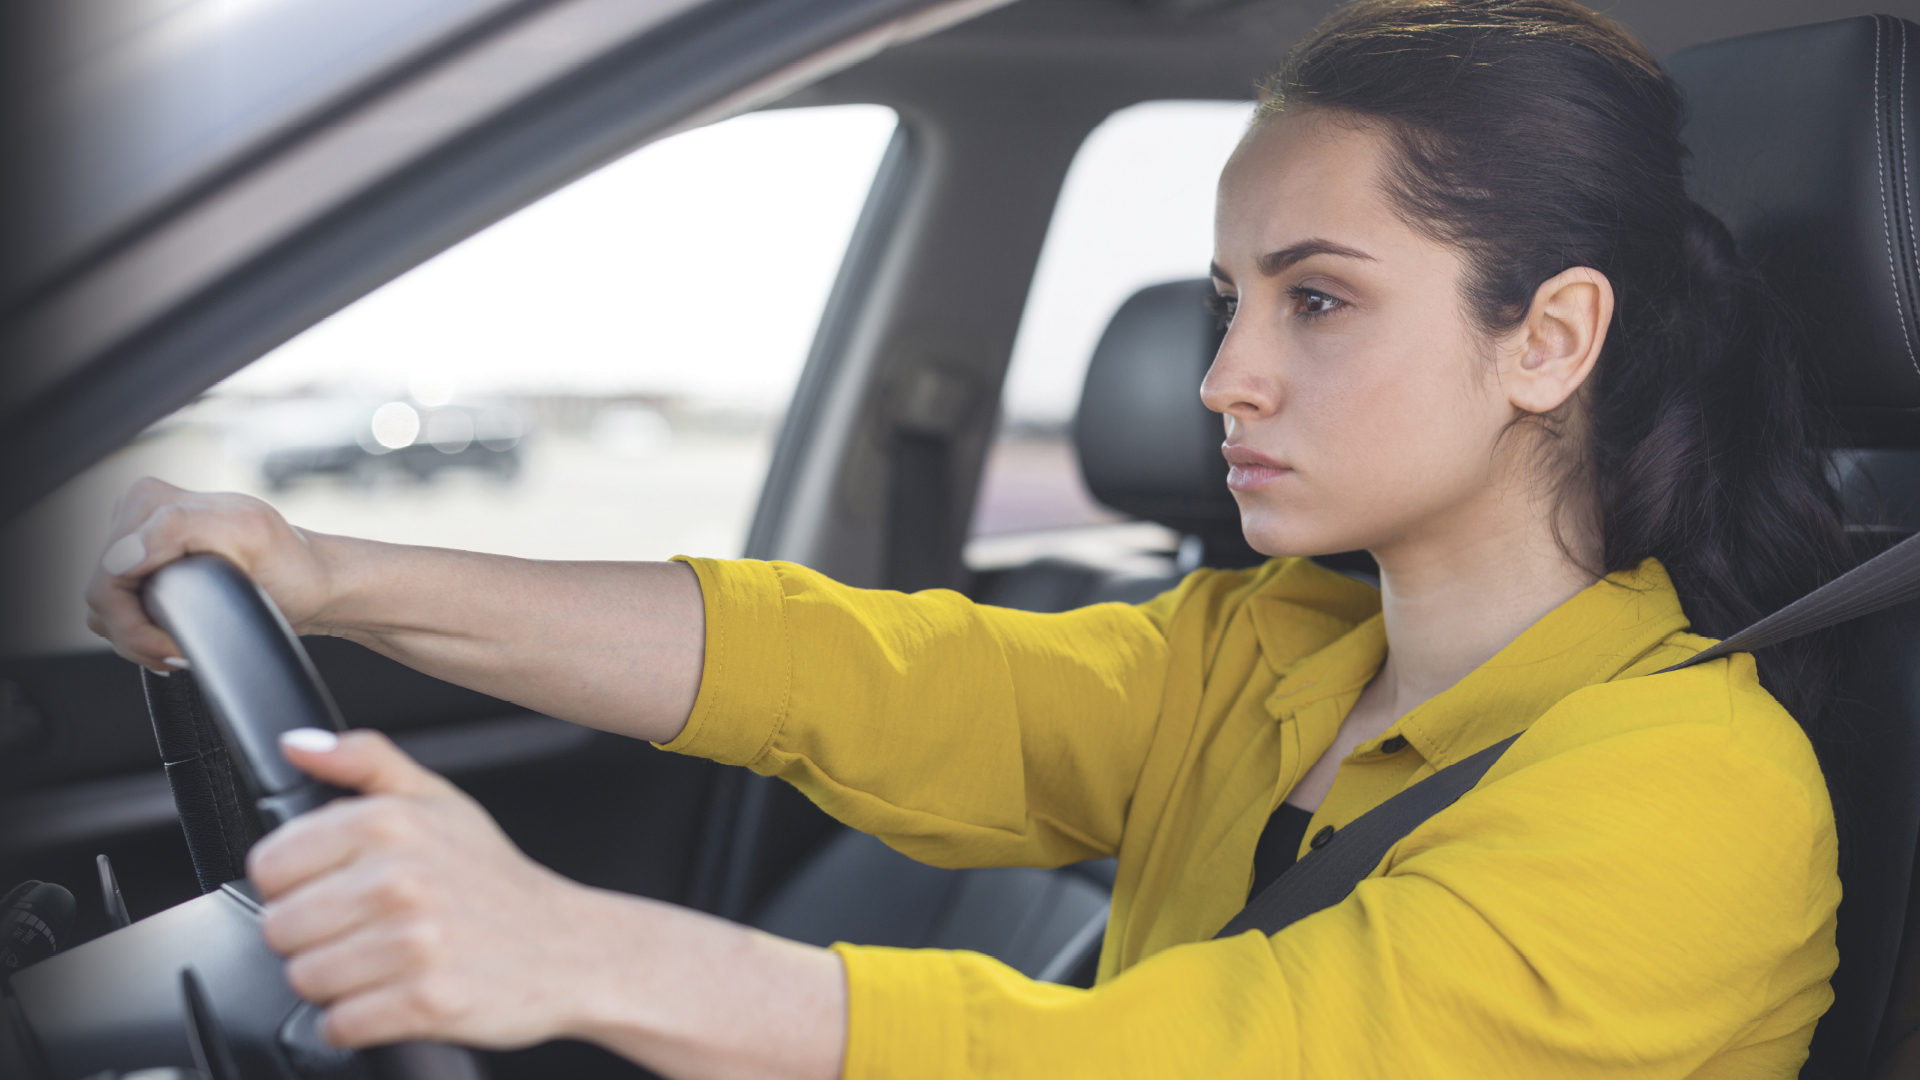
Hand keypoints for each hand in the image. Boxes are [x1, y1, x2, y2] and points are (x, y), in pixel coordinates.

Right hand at [86, 478, 336, 670]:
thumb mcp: (247, 534)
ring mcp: (141, 546)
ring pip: (106, 610)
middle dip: (137, 635)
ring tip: (179, 649)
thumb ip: (178, 528)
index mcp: (151, 501)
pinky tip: (173, 642)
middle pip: (102, 597)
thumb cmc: (290, 562)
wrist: (312, 584)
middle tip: (179, 653)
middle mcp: (139, 518)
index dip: (133, 621)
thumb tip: (121, 555)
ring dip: (139, 639)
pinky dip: (142, 636)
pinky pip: (119, 614)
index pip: (106, 577)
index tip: (176, 643)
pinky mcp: (147, 572)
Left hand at [249, 729, 604, 1049]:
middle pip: (280, 929)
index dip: (294, 883)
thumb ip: (365, 761)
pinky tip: (391, 997)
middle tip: (363, 931)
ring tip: (379, 964)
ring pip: (305, 979)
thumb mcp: (440, 800)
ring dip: (334, 982)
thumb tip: (295, 746)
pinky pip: (339, 1024)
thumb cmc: (496, 880)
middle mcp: (400, 879)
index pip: (270, 865)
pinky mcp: (425, 1002)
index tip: (332, 889)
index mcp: (391, 823)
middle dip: (312, 938)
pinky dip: (356, 1022)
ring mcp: (414, 943)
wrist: (569, 947)